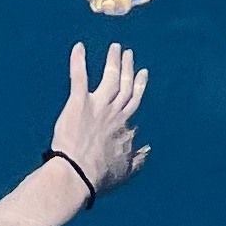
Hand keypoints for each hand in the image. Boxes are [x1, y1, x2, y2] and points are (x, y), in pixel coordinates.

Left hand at [47, 39, 148, 198]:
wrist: (78, 175)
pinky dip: (78, 61)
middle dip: (128, 68)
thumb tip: (148, 150)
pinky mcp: (78, 102)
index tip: (142, 74)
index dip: (139, 87)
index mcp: (124, 126)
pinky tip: (78, 47)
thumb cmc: (99, 177)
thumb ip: (138, 160)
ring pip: (110, 77)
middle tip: (129, 53)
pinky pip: (79, 76)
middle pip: (126, 85)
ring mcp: (98, 105)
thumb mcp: (125, 172)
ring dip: (113, 61)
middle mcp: (114, 112)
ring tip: (115, 47)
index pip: (134, 103)